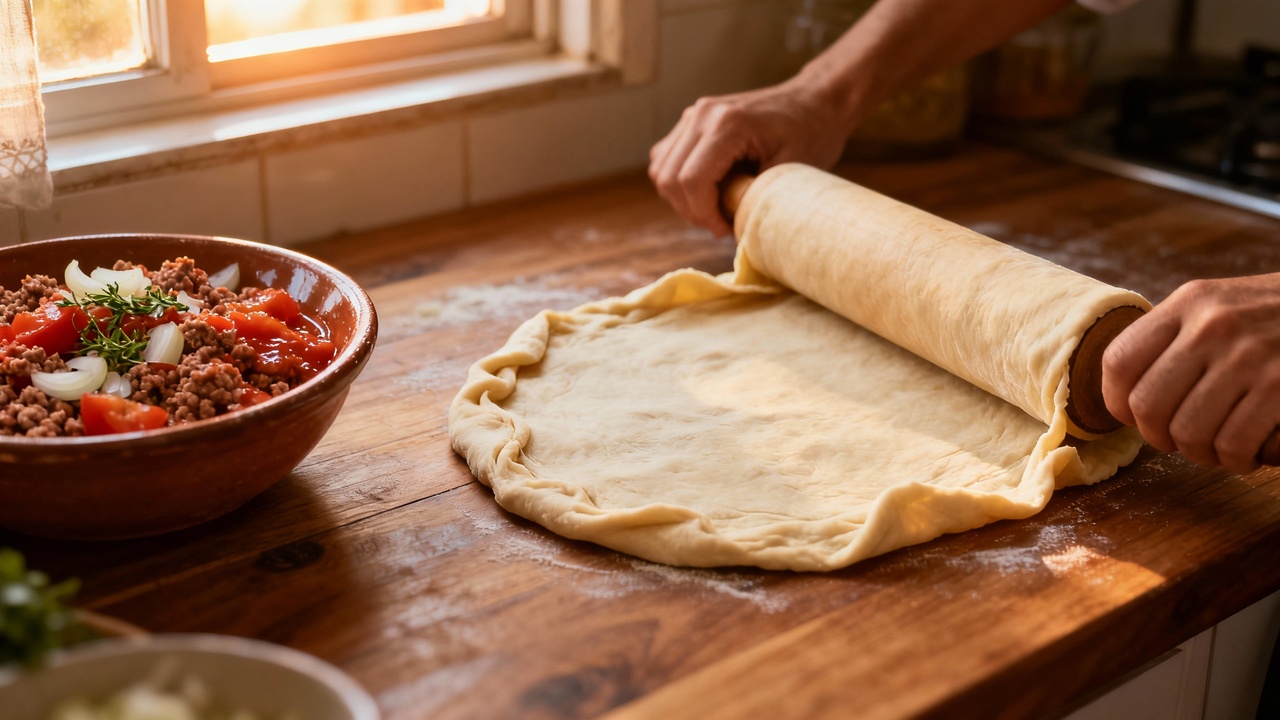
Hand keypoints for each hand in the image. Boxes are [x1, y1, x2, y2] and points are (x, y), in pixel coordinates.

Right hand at [648, 81, 850, 235]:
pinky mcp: (690, 121)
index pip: (691, 180)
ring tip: (716, 208)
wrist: (814, 101)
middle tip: (721, 224)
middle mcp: (702, 115)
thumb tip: (727, 228)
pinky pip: (666, 160)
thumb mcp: (789, 171)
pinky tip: (709, 191)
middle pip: (669, 178)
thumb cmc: (811, 134)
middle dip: (692, 211)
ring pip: (661, 171)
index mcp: (727, 124)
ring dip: (683, 199)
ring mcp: (693, 115)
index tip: (726, 229)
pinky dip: (679, 183)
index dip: (703, 215)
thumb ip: (753, 198)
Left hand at [1102, 274, 1279, 472]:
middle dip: (1158, 436)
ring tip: (1216, 445)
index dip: (1116, 401)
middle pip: (1147, 406)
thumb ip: (1174, 338)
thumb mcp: (1219, 306)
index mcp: (1190, 303)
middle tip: (1179, 438)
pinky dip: (1235, 460)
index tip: (1132, 416)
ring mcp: (1249, 357)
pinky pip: (1233, 445)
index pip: (1119, 361)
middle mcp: (1214, 326)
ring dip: (1200, 453)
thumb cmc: (1275, 317)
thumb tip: (1126, 395)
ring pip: (1188, 433)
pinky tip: (1246, 451)